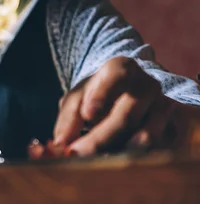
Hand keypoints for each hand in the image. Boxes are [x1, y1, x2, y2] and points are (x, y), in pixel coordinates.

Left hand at [52, 56, 198, 156]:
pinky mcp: (171, 128)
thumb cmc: (97, 94)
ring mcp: (163, 107)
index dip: (102, 94)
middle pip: (126, 114)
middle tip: (78, 153)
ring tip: (93, 160)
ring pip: (143, 135)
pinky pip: (154, 149)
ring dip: (116, 151)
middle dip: (100, 137)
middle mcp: (148, 85)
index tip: (87, 115)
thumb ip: (69, 115)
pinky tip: (113, 162)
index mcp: (123, 68)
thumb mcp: (78, 96)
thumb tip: (60, 141)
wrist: (127, 94)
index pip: (116, 75)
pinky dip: (132, 158)